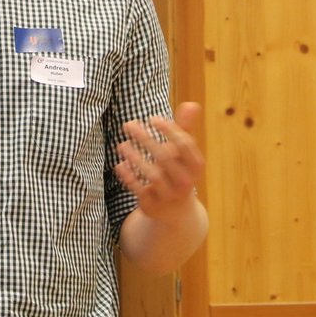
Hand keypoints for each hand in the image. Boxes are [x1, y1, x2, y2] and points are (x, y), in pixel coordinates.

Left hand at [114, 102, 203, 216]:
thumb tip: (192, 104)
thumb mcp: (185, 154)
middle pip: (166, 157)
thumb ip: (185, 129)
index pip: (184, 144)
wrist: (176, 212)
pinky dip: (129, 177)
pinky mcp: (153, 206)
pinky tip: (120, 164)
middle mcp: (185, 182)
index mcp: (195, 166)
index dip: (169, 130)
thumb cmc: (178, 172)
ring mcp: (169, 195)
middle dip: (146, 139)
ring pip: (152, 175)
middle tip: (128, 124)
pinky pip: (140, 190)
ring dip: (135, 158)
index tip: (152, 118)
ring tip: (121, 144)